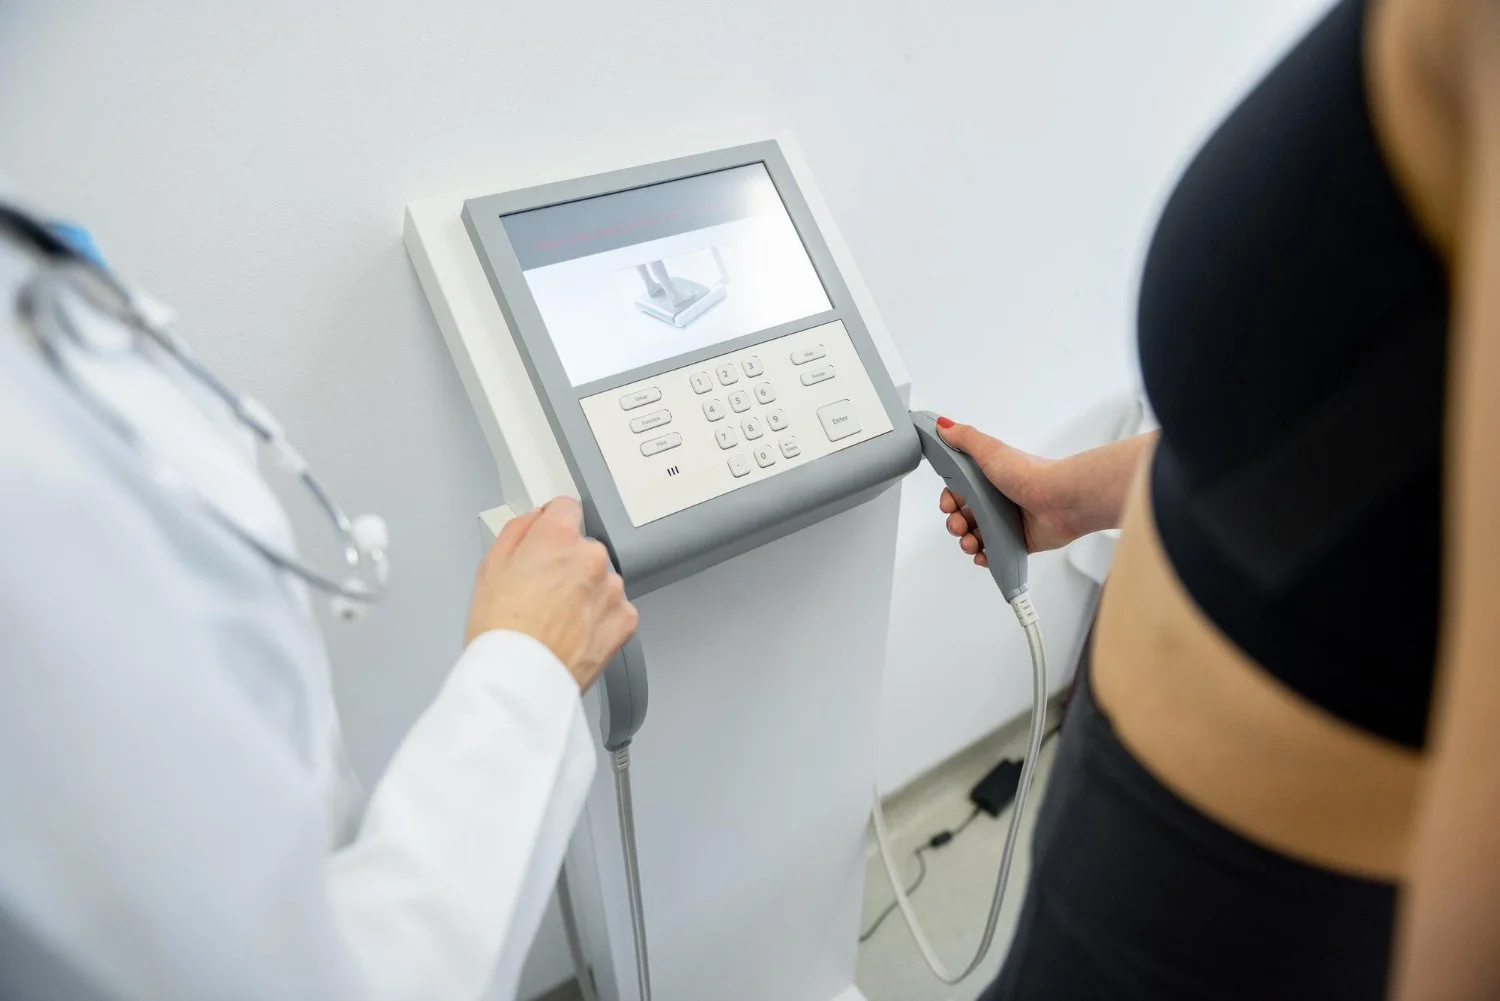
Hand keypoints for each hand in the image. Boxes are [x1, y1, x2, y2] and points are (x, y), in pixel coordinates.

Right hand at [465, 497, 638, 690]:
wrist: (522, 679)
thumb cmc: (501, 631)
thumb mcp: (489, 568)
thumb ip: (517, 532)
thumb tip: (534, 520)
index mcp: (558, 537)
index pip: (566, 507)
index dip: (552, 524)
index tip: (548, 538)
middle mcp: (592, 557)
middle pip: (584, 549)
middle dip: (568, 565)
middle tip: (542, 594)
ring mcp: (612, 589)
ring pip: (601, 581)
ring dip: (586, 593)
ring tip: (556, 621)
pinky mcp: (625, 620)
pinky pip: (615, 610)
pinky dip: (599, 619)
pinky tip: (574, 634)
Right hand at [934, 417, 1085, 563]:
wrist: (1060, 500)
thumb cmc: (1028, 474)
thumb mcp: (990, 450)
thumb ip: (964, 438)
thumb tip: (943, 426)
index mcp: (989, 478)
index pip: (959, 492)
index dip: (949, 500)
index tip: (948, 504)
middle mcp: (997, 499)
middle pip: (964, 516)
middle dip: (955, 523)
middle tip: (959, 525)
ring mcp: (1007, 522)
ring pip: (976, 536)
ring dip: (966, 542)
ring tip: (971, 542)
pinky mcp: (1018, 540)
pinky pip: (995, 553)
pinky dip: (984, 556)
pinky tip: (981, 555)